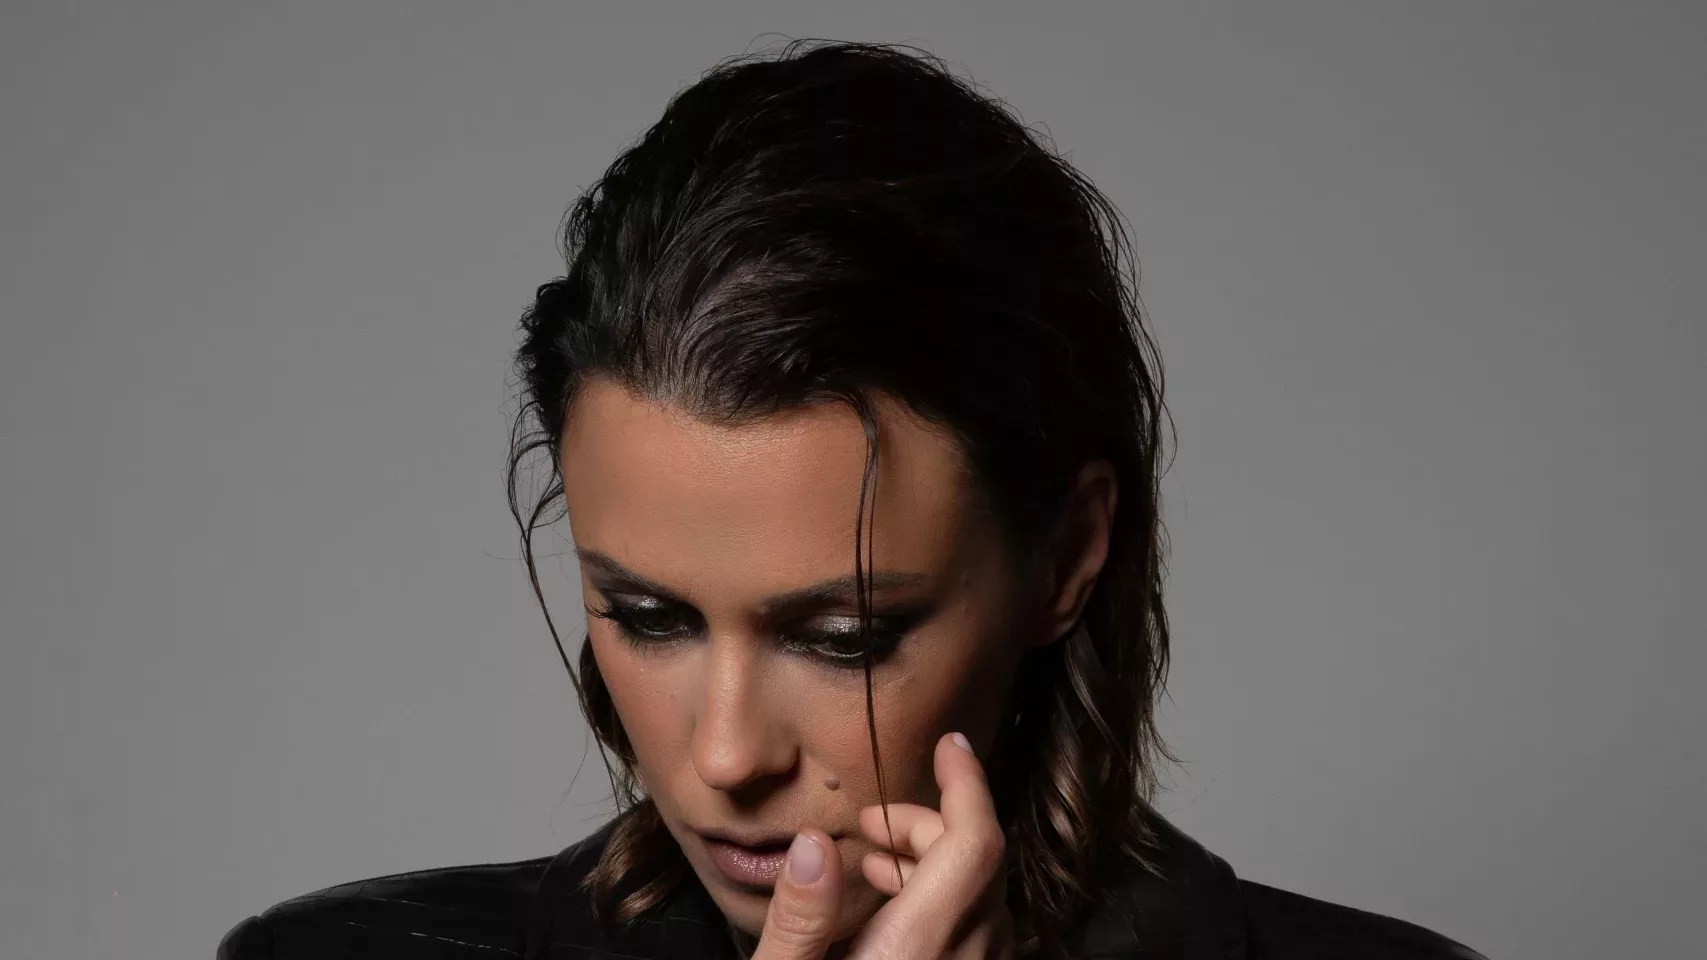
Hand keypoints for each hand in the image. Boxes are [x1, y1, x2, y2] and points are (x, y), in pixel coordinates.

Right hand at [751, 733, 1014, 959]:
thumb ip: (799, 919)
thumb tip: (813, 843)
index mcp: (915, 949)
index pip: (975, 846)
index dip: (968, 785)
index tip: (950, 746)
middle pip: (980, 865)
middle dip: (932, 823)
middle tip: (873, 822)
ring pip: (986, 900)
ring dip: (940, 865)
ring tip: (877, 863)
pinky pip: (980, 935)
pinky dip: (950, 904)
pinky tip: (900, 911)